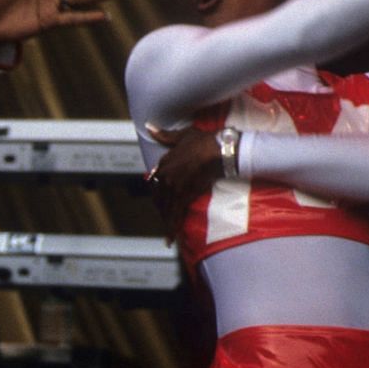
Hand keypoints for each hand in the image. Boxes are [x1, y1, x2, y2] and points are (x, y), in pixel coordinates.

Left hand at [145, 125, 222, 241]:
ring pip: (166, 209)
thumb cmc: (203, 140)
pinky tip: (169, 240)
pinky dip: (171, 228)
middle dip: (162, 210)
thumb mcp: (181, 135)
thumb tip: (149, 127)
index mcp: (164, 163)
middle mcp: (165, 176)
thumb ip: (164, 135)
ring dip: (166, 222)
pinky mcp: (185, 196)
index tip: (159, 200)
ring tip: (167, 235)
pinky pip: (176, 214)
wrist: (219, 148)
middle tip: (166, 219)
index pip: (155, 182)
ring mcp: (174, 187)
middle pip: (159, 199)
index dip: (157, 193)